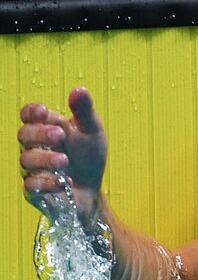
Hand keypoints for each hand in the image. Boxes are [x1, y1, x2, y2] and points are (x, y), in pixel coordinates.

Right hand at [18, 87, 107, 220]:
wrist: (91, 188)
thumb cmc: (88, 156)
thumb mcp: (92, 131)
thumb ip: (85, 111)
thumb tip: (79, 90)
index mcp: (46, 127)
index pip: (28, 115)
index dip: (32, 112)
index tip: (44, 112)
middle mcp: (34, 146)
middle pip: (24, 135)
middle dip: (40, 134)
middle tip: (60, 135)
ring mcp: (31, 168)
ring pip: (26, 159)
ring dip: (46, 159)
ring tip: (65, 161)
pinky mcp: (34, 189)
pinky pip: (31, 185)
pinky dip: (49, 183)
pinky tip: (66, 182)